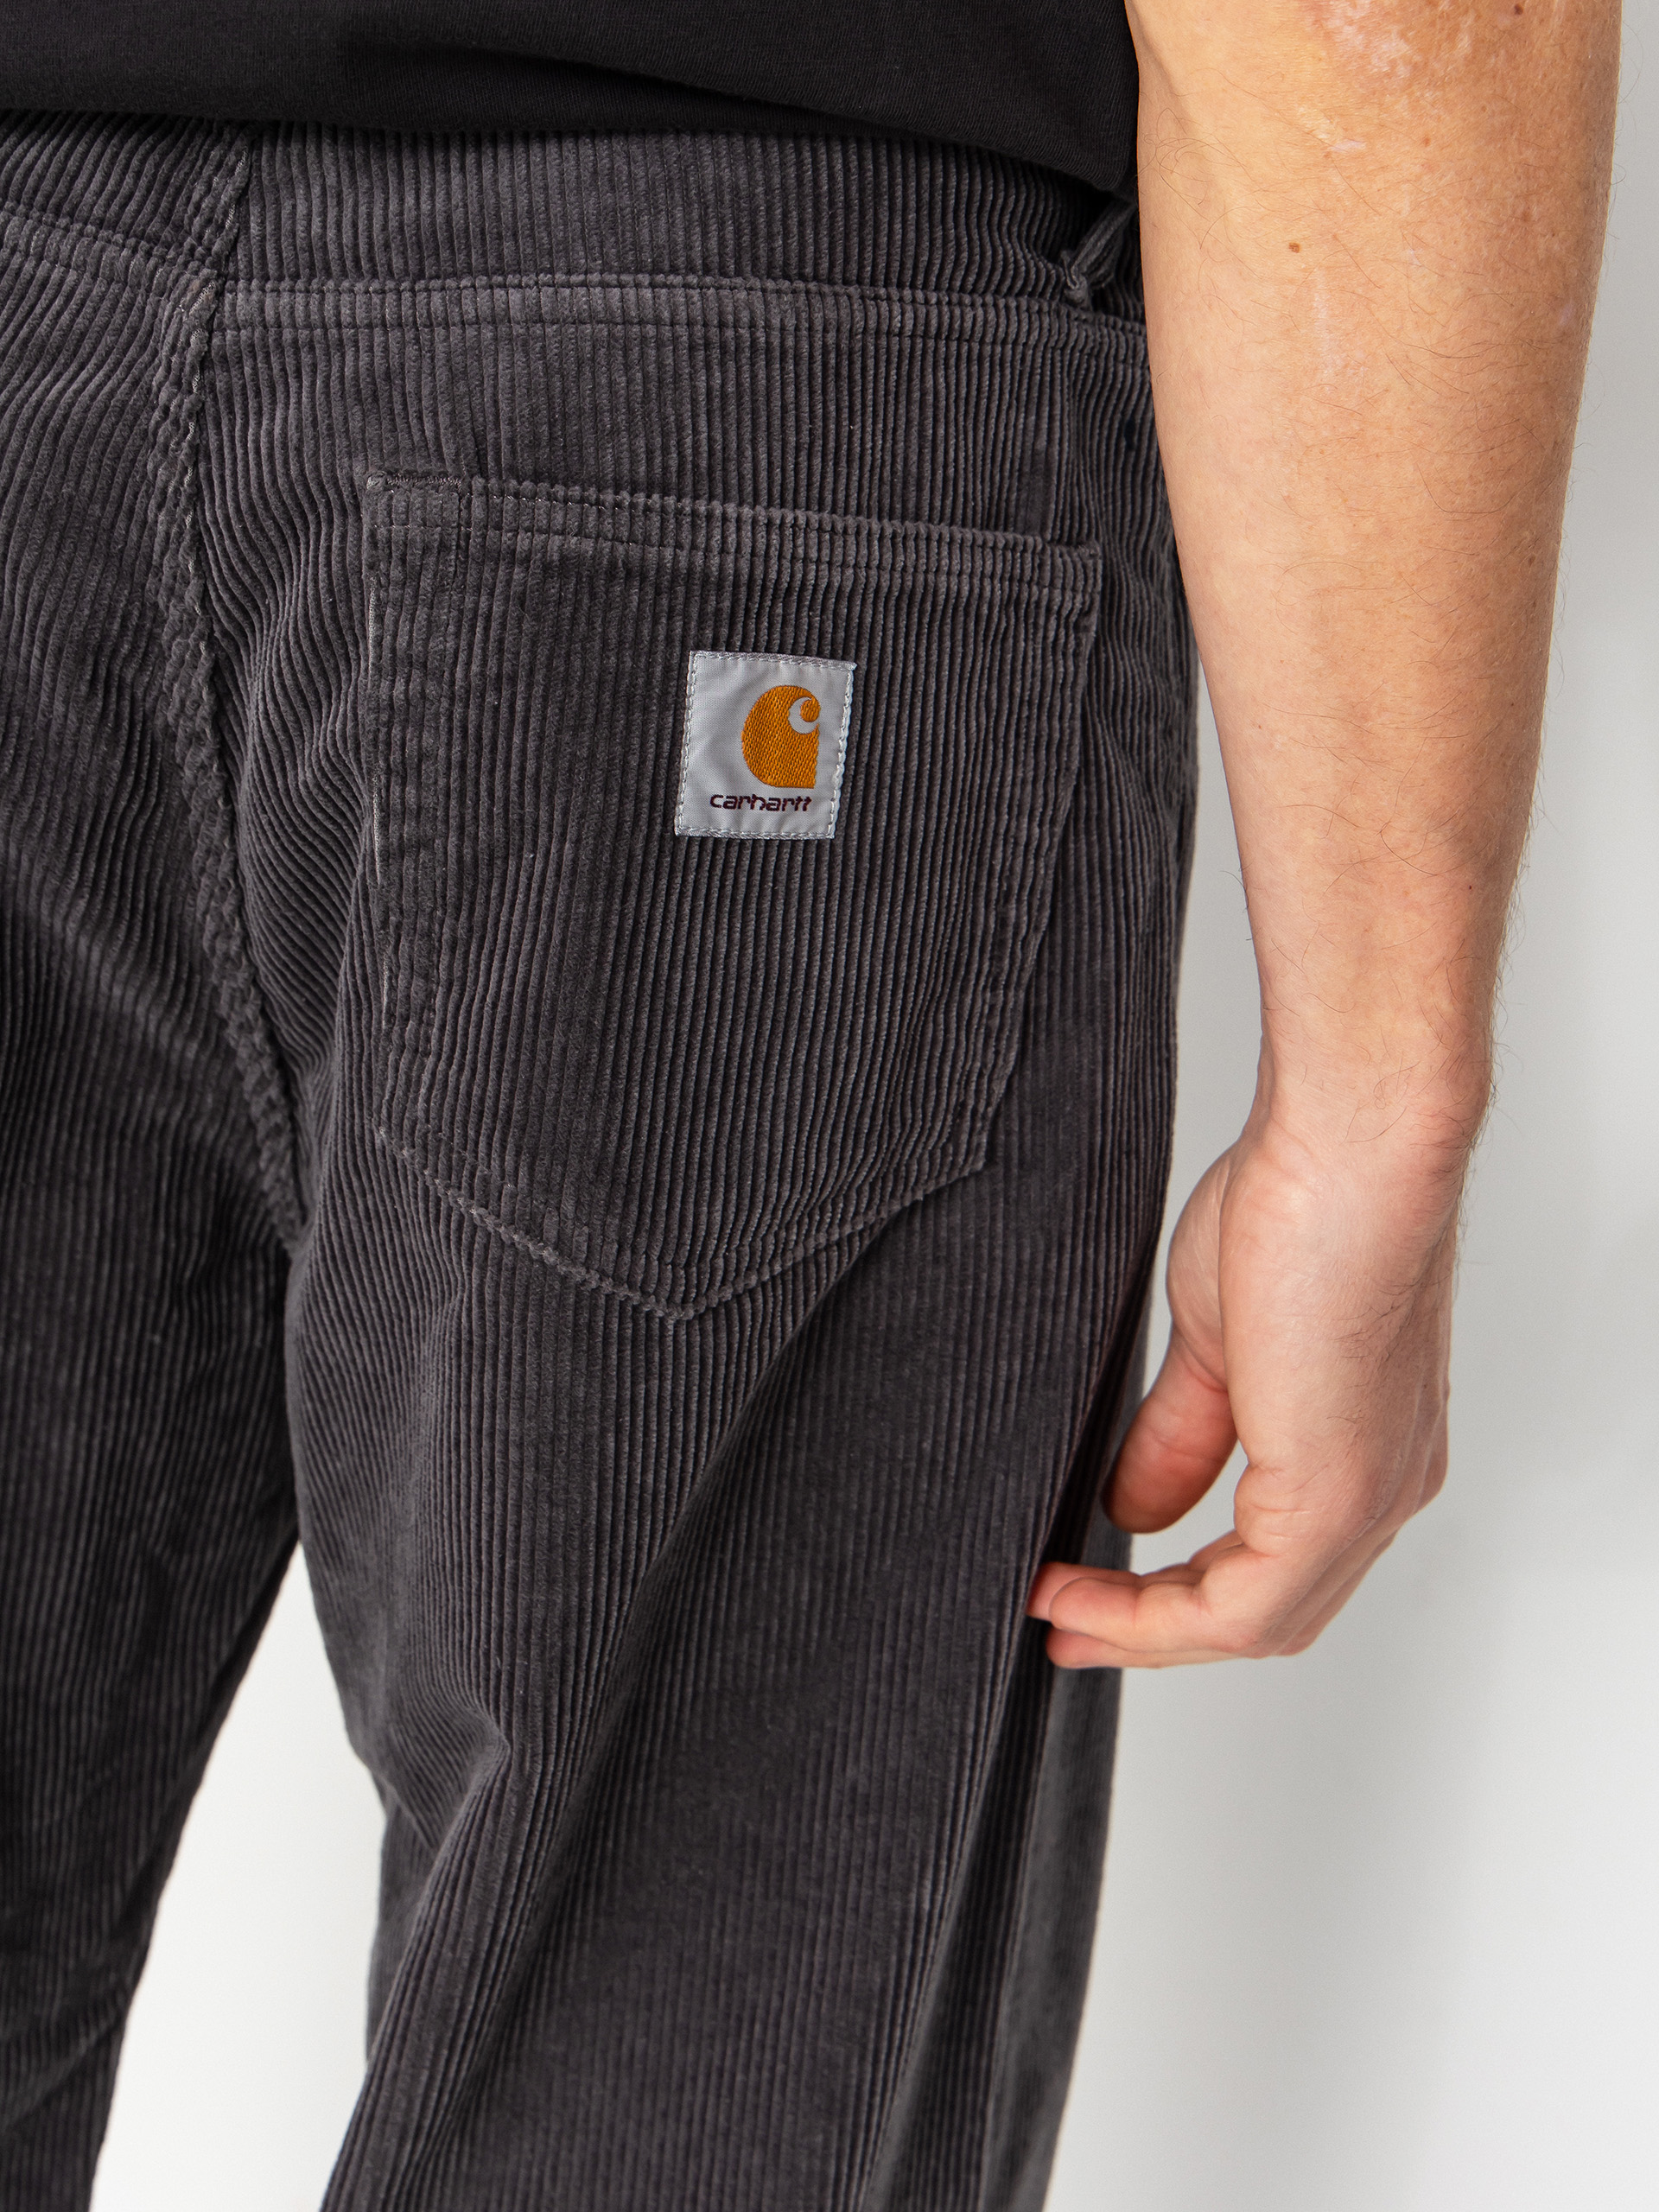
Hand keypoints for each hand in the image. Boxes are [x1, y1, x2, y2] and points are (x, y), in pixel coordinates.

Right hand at [1028, 1094, 1461, 1667]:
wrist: (1349, 1150)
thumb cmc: (1306, 1198)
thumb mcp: (1218, 1342)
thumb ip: (1181, 1435)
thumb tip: (1131, 1508)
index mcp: (1363, 1445)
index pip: (1273, 1563)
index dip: (1174, 1592)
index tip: (1084, 1588)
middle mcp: (1382, 1486)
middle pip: (1267, 1611)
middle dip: (1154, 1630)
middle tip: (1064, 1625)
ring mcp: (1366, 1498)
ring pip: (1256, 1623)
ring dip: (1143, 1632)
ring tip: (1056, 1614)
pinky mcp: (1334, 1496)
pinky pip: (1242, 1607)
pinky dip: (1151, 1616)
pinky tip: (1080, 1593)